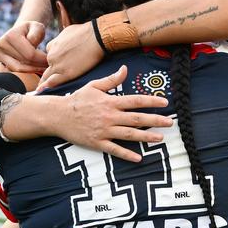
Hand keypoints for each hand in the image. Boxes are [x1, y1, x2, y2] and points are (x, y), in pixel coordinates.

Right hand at [0, 21, 47, 74]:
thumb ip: (37, 32)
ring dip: (30, 74)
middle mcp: (0, 45)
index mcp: (11, 36)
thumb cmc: (31, 32)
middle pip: (23, 64)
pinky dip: (18, 77)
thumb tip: (31, 43)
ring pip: (16, 71)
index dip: (42, 60)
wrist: (19, 34)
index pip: (30, 54)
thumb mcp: (37, 27)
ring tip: (40, 73)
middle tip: (47, 70)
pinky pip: (6, 75)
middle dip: (37, 68)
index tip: (50, 63)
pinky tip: (29, 77)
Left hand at [39, 22, 103, 90]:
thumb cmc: (86, 32)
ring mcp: (57, 65)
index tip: (60, 64)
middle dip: (51, 71)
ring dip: (45, 82)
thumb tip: (65, 42)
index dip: (55, 60)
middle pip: (48, 67)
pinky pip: (52, 82)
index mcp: (51, 46)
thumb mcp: (68, 31)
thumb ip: (62, 39)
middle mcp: (51, 55)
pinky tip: (41, 92)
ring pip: (47, 76)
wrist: (96, 37)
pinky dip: (46, 87)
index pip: (50, 55)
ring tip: (41, 90)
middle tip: (51, 79)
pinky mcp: (66, 73)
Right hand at [49, 65, 172, 162]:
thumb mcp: (94, 86)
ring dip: (146, 137)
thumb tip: (125, 69)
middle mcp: (110, 116)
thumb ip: (112, 80)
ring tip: (160, 138)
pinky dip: (127, 154)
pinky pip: (114, 149)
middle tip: (170, 123)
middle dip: (155, 120)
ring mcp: (104, 130)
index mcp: (110, 101)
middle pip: (137, 118)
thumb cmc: (77, 100)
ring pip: (129, 134)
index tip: (165, 103)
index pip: (136, 101)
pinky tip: (138, 158)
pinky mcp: (97, 142)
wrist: (57, 115)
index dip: (152, 101)